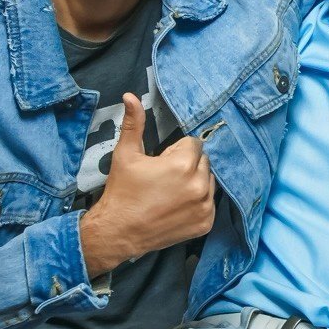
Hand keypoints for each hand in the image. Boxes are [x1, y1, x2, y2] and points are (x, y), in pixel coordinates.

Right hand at [78, 95, 215, 274]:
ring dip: (195, 182)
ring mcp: (205, 206)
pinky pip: (210, 203)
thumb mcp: (126, 154)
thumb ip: (134, 123)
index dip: (176, 151)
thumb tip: (130, 96)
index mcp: (183, 164)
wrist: (118, 232)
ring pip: (208, 182)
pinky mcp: (205, 223)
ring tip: (171, 192)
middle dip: (188, 165)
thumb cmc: (122, 191)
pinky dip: (198, 203)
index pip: (193, 144)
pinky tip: (177, 207)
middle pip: (203, 162)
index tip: (161, 163)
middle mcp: (199, 184)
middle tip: (164, 178)